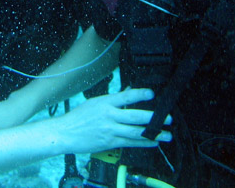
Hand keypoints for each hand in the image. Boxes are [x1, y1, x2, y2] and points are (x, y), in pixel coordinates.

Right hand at [53, 88, 171, 154]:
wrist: (65, 133)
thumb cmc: (79, 117)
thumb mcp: (95, 102)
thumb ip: (114, 99)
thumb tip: (129, 92)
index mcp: (105, 102)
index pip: (126, 96)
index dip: (140, 94)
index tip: (152, 93)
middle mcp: (109, 116)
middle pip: (135, 117)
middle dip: (153, 118)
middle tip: (168, 118)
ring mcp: (110, 131)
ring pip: (136, 133)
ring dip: (153, 134)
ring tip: (166, 135)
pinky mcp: (110, 143)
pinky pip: (130, 143)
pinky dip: (143, 143)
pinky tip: (153, 143)